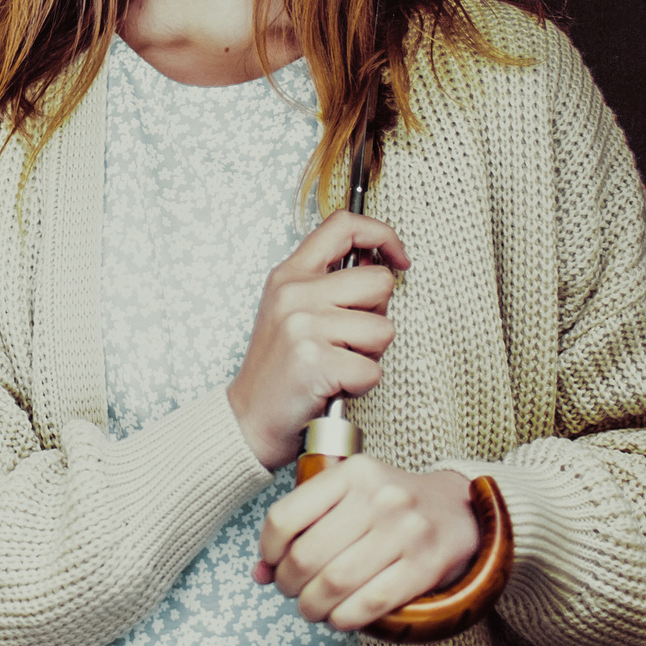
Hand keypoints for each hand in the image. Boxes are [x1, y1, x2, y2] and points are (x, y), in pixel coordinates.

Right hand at [224, 211, 408, 469]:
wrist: (248, 419)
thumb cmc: (279, 369)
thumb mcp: (291, 311)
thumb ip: (329, 284)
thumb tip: (381, 265)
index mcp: (290, 274)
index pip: (344, 226)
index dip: (382, 235)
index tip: (398, 260)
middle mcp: (295, 292)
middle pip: (379, 283)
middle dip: (377, 316)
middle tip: (348, 341)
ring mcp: (303, 325)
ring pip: (383, 329)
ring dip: (370, 355)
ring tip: (338, 365)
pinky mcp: (315, 361)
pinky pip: (372, 370)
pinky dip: (360, 386)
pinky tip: (333, 386)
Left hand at [252, 459, 478, 628]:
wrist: (460, 510)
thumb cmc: (392, 505)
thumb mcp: (349, 496)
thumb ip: (305, 526)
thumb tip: (261, 572)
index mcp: (352, 473)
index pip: (285, 517)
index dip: (269, 551)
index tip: (273, 564)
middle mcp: (378, 497)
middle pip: (306, 556)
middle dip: (289, 585)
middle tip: (293, 592)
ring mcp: (405, 530)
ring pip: (335, 583)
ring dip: (312, 607)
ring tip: (312, 608)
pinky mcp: (425, 565)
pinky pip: (370, 603)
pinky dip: (344, 618)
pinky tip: (339, 616)